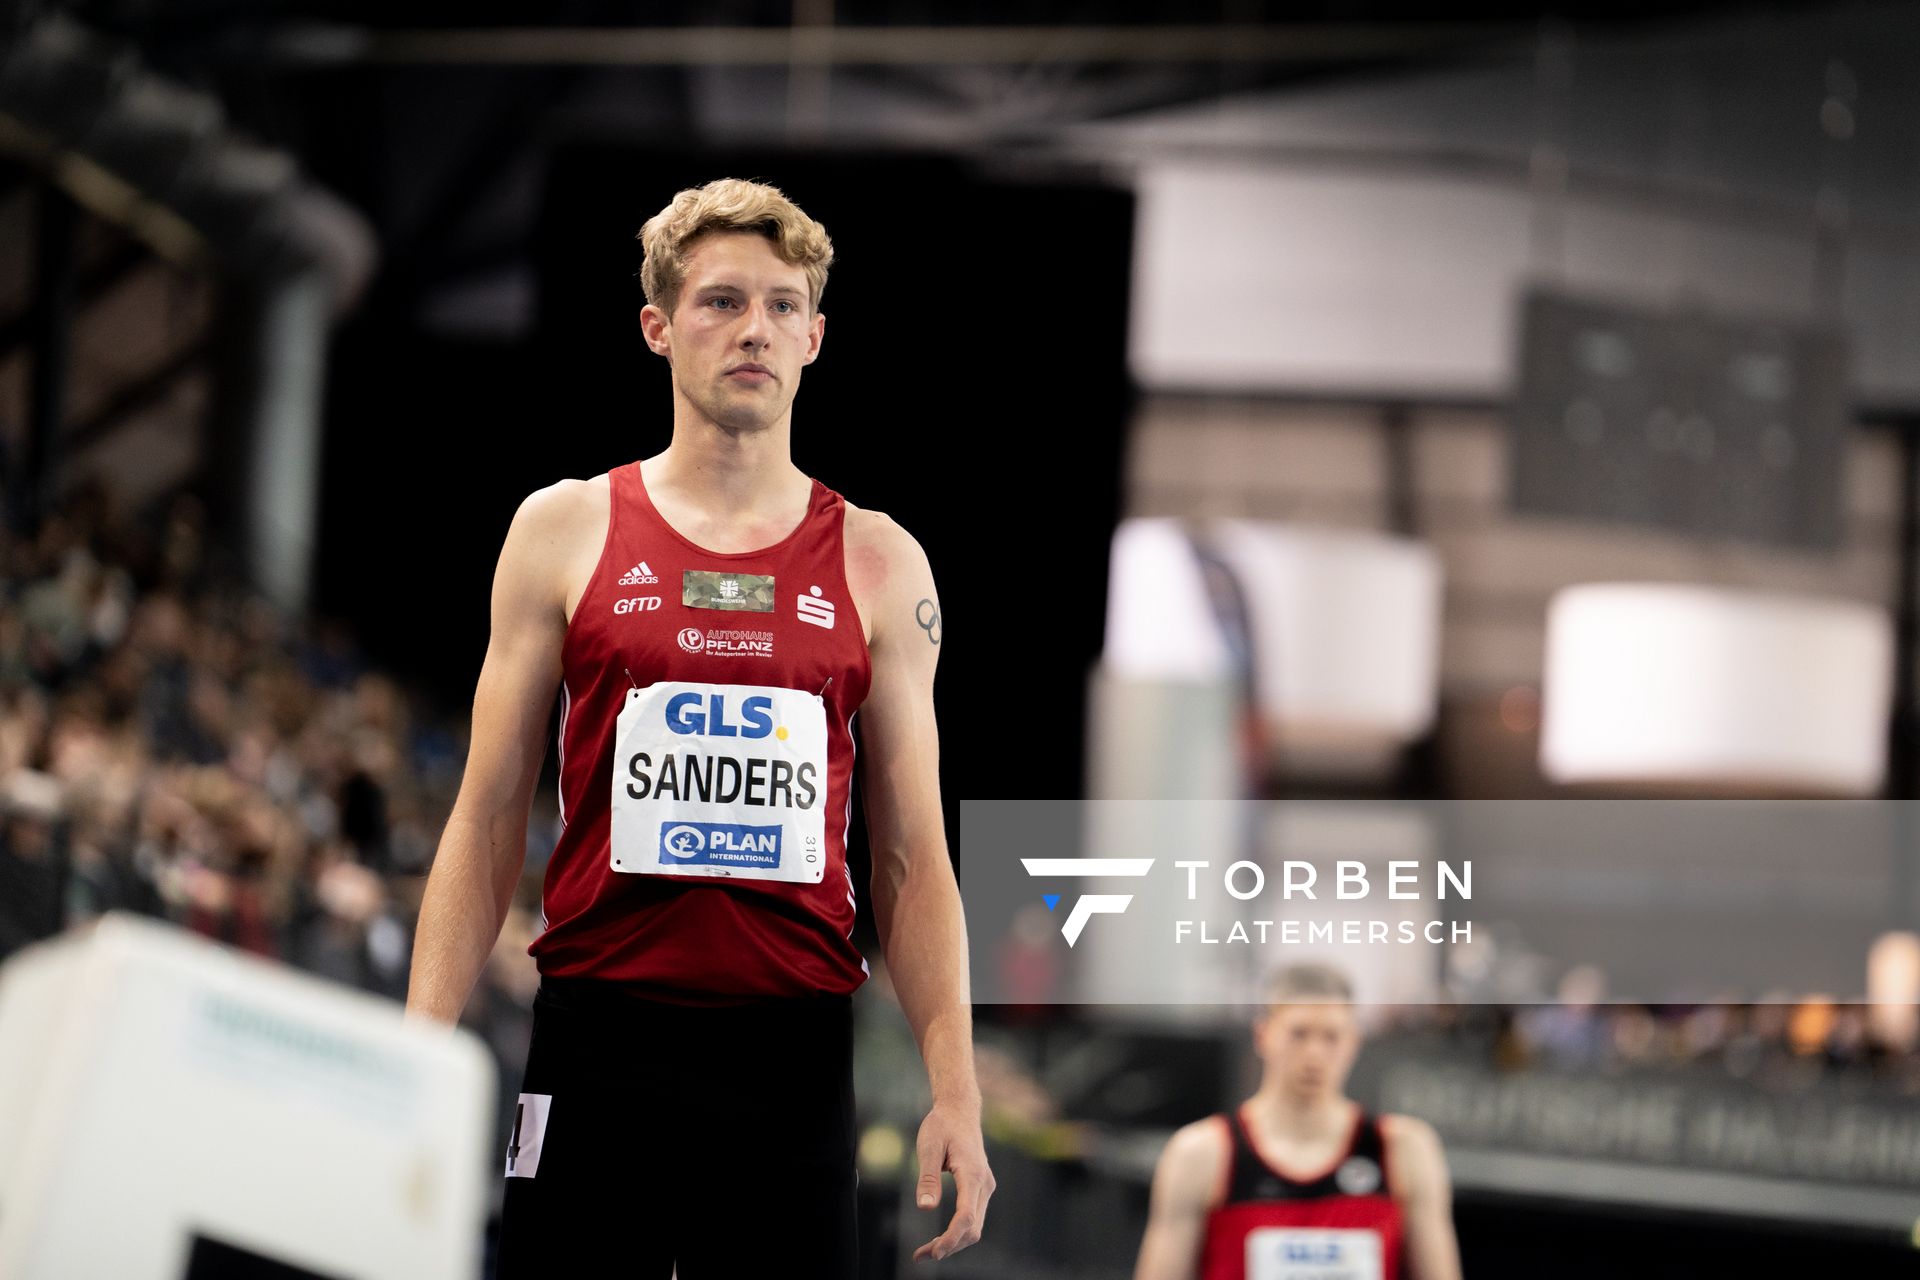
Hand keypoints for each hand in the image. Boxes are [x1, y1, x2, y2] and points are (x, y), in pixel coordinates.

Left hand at [910, 1100, 995, 1262]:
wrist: (959, 1110)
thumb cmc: (941, 1126)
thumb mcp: (928, 1147)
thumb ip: (927, 1177)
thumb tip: (925, 1208)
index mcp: (972, 1174)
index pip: (966, 1216)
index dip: (950, 1238)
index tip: (933, 1252)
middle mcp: (984, 1183)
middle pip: (972, 1228)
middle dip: (949, 1246)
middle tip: (920, 1256)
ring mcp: (985, 1187)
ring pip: (975, 1226)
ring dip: (953, 1242)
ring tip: (925, 1251)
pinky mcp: (981, 1188)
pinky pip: (973, 1217)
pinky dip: (958, 1232)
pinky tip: (939, 1238)